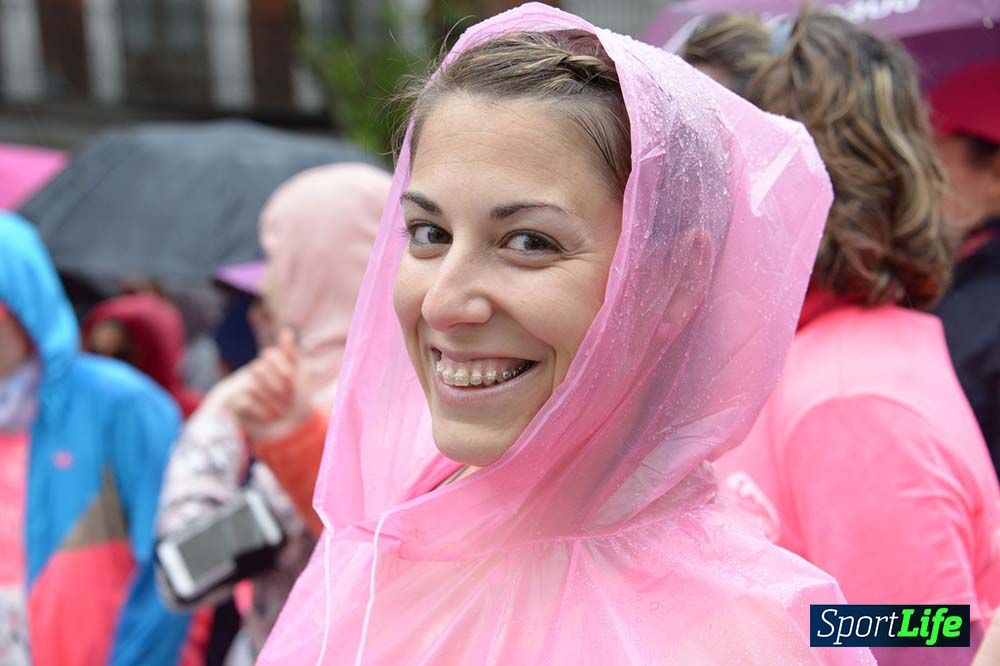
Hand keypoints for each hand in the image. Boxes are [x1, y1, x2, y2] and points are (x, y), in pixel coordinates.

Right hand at [230, 328, 311, 442]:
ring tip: (280, 411)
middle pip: (258, 369)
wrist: (290, 429)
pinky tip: (268, 418)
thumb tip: (286, 330)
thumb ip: (292, 354)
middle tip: (288, 400)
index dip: (283, 370)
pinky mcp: (236, 405)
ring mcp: (244, 388)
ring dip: (271, 401)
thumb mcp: (300, 376)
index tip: (293, 382)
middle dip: (277, 388)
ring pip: (252, 386)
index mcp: (270, 363)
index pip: (270, 355)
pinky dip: (261, 411)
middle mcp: (255, 373)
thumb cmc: (298, 401)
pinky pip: (245, 402)